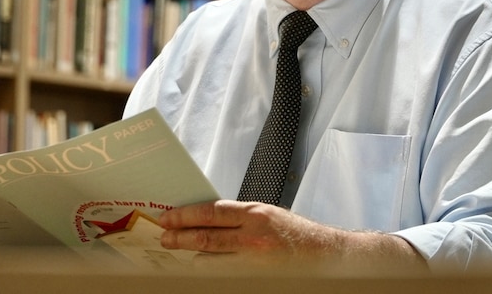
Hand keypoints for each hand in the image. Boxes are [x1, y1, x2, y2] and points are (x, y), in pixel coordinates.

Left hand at [157, 199, 424, 271]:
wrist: (327, 257)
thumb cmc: (298, 235)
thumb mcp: (268, 215)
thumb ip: (241, 217)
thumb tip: (209, 219)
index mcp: (257, 214)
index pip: (212, 212)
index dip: (187, 215)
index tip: (169, 217)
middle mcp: (254, 237)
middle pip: (206, 237)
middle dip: (181, 237)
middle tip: (164, 237)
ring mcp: (254, 261)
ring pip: (212, 260)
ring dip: (195, 257)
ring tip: (181, 253)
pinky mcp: (256, 278)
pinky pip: (225, 275)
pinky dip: (212, 271)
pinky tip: (202, 269)